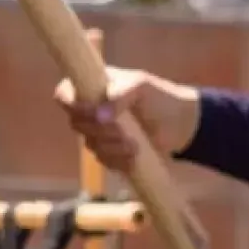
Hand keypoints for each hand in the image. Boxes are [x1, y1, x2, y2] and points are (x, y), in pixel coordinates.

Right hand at [53, 64, 199, 171]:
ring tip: (134, 145)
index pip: (64, 95)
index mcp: (92, 88)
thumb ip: (119, 95)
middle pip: (76, 124)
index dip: (72, 105)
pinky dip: (118, 160)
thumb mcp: (142, 87)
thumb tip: (99, 116)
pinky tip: (134, 156)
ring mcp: (101, 133)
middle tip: (121, 130)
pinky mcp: (112, 152)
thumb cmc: (161, 98)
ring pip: (91, 145)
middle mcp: (92, 110)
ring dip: (112, 147)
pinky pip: (105, 160)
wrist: (183, 124)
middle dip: (99, 130)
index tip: (92, 112)